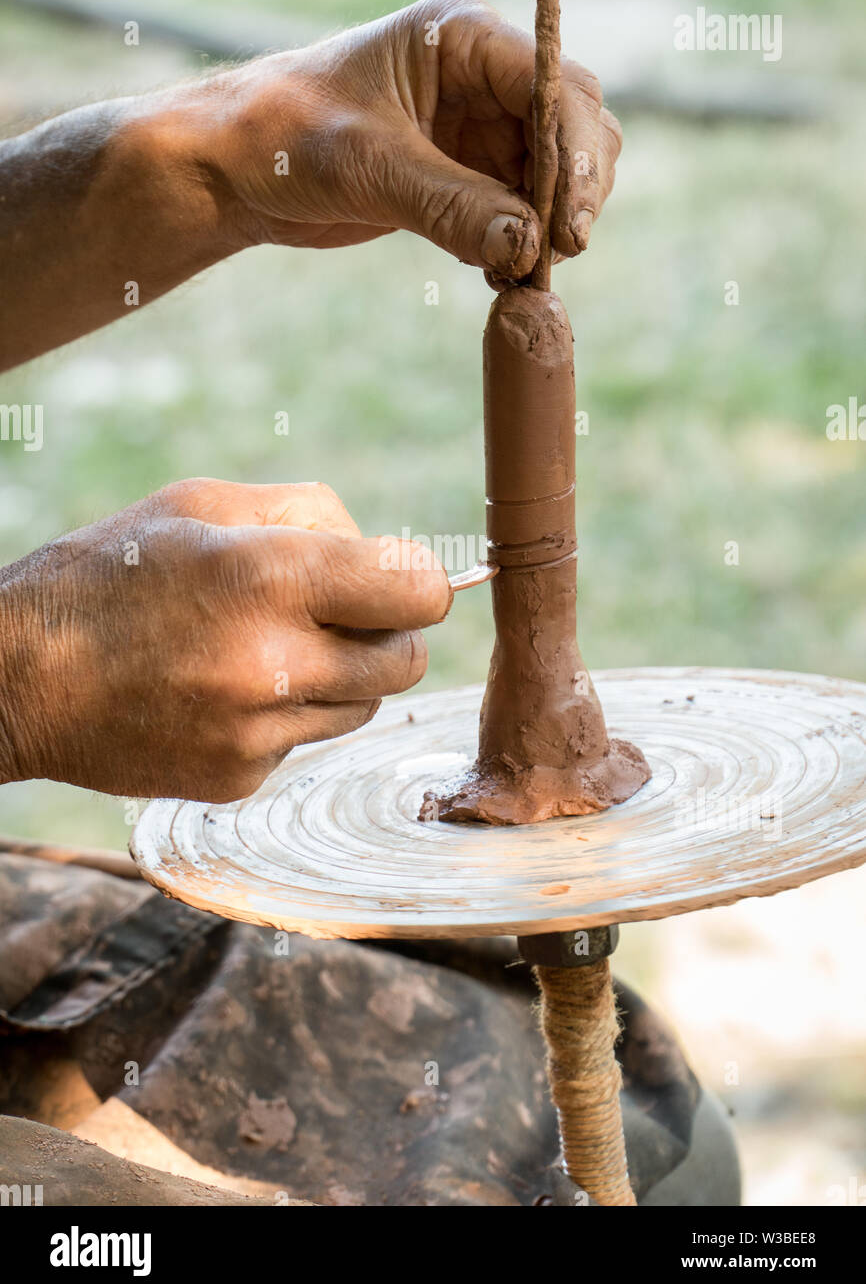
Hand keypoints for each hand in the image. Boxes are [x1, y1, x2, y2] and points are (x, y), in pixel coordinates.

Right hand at [0, 479, 448, 802]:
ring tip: (266, 649)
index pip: (419, 591)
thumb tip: (387, 551)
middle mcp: (272, 663)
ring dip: (340, 676)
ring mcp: (256, 733)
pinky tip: (223, 693)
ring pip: (364, 707)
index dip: (419, 581)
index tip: (396, 577)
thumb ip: (311, 514)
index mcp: (270, 577)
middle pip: (406, 661)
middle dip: (386, 632)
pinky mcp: (238, 779)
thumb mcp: (202, 505)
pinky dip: (285, 717)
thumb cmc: (109, 573)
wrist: (17, 678)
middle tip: (337, 614)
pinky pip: (305, 743)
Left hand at [213, 0, 621, 277]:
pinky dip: (523, 244)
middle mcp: (484, 74)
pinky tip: (501, 274)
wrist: (237, 169)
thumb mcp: (369, 168)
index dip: (577, 155)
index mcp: (463, 37)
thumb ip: (452, 205)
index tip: (570, 227)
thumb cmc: (286, 139)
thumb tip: (527, 246)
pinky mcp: (467, 174)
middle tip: (553, 256)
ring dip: (550, 226)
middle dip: (574, 192)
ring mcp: (480, 126)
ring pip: (557, 174)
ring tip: (519, 273)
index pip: (556, 87)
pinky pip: (523, 210)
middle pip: (575, 127)